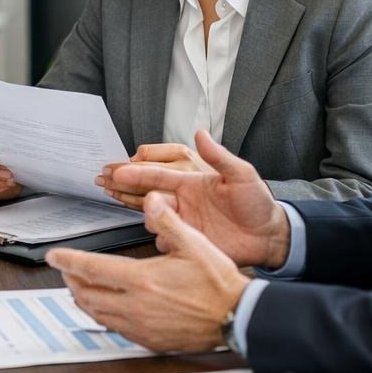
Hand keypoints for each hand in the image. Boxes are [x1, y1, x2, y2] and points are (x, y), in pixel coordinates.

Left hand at [47, 193, 248, 352]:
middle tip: (65, 269)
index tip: (54, 255)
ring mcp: (139, 325)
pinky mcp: (147, 339)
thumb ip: (168, 221)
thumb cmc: (218, 282)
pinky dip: (102, 315)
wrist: (236, 317)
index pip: (91, 269)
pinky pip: (113, 328)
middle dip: (71, 280)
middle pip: (86, 294)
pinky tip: (105, 307)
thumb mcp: (194, 243)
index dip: (68, 261)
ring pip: (96, 313)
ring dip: (83, 299)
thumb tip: (152, 199)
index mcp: (142, 279)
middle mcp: (135, 305)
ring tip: (79, 286)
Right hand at [105, 130, 289, 268]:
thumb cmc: (256, 202)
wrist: (267, 235)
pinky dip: (155, 233)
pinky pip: (162, 235)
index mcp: (190, 179)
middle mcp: (181, 198)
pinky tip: (154, 231)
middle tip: (104, 179)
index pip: (157, 173)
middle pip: (145, 189)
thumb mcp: (242, 175)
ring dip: (135, 206)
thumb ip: (219, 156)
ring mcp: (181, 218)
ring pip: (149, 211)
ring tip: (120, 199)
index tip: (119, 170)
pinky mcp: (185, 238)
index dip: (137, 171)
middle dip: (123, 183)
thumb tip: (201, 133)